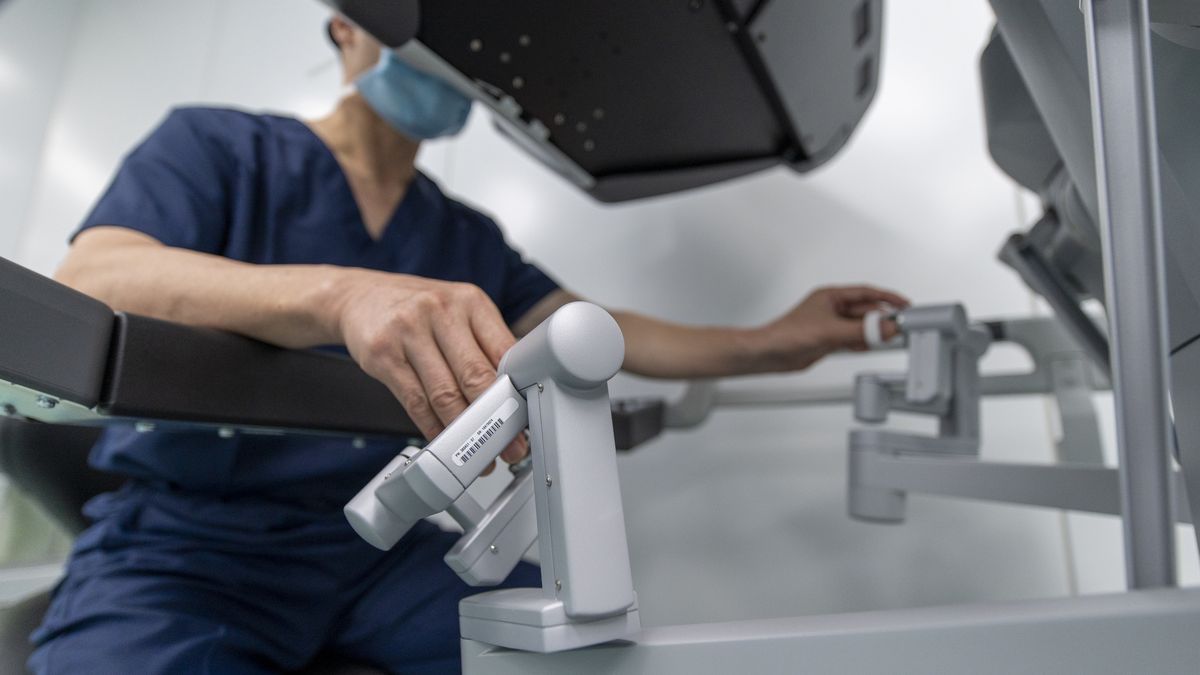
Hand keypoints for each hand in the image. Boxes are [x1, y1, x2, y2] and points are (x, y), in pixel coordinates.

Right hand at [332, 270, 527, 472]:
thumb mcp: (457, 312)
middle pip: (476, 375)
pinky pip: (415, 401)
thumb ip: (485, 344)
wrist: (359, 297)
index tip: (526, 418)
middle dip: (496, 418)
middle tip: (510, 446)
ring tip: (479, 454)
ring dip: (465, 432)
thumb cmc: (417, 309)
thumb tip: (516, 391)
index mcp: (470, 301)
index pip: (504, 351)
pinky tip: (444, 441)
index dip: (518, 390)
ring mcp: (408, 331)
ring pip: (445, 394)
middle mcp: (441, 311)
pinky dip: (433, 428)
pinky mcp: (382, 354)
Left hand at [753, 285, 909, 370]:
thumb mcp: (831, 331)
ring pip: (859, 326)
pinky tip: (869, 346)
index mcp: (831, 296)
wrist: (769, 354)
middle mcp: (831, 308)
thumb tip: (885, 327)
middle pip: (865, 310)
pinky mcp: (828, 340)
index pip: (866, 292)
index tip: (903, 304)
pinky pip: (852, 338)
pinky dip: (862, 342)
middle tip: (897, 326)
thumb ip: (861, 330)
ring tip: (887, 338)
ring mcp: (830, 324)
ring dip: (872, 332)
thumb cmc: (787, 334)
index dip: (886, 297)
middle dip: (881, 318)